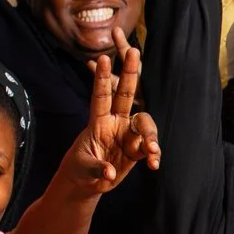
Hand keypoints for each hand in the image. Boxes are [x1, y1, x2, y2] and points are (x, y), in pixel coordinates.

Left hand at [56, 29, 162, 194]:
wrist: (87, 183)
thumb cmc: (79, 171)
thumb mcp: (82, 169)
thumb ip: (96, 168)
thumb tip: (109, 172)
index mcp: (98, 122)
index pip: (100, 97)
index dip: (101, 78)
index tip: (103, 58)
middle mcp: (114, 123)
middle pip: (125, 94)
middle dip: (129, 73)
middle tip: (134, 50)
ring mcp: (127, 134)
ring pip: (144, 124)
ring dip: (150, 136)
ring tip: (152, 151)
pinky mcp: (136, 149)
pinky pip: (149, 148)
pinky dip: (153, 155)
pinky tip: (153, 165)